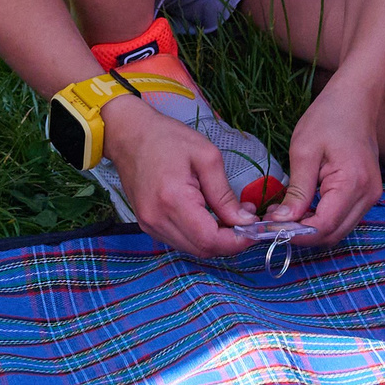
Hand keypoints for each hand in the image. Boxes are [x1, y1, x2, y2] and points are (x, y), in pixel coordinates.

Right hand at [102, 96, 252, 257]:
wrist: (129, 135)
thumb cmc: (168, 138)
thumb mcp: (206, 157)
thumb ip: (225, 194)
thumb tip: (244, 221)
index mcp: (173, 200)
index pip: (210, 240)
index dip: (237, 241)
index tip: (254, 229)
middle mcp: (158, 219)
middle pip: (202, 250)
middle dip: (229, 241)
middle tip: (245, 220)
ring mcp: (149, 225)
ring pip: (192, 249)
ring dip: (215, 239)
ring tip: (228, 216)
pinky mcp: (147, 225)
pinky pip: (180, 241)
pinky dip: (199, 235)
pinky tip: (208, 217)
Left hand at [273, 81, 382, 246]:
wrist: (355, 99)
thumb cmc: (328, 117)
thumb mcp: (304, 151)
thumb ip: (297, 190)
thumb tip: (282, 221)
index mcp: (353, 183)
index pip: (324, 226)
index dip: (297, 233)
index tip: (271, 227)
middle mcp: (368, 195)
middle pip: (333, 235)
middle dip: (303, 235)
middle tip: (275, 223)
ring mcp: (371, 195)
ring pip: (339, 230)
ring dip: (313, 229)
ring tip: (287, 216)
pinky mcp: (368, 193)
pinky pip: (345, 218)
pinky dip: (324, 220)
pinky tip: (305, 209)